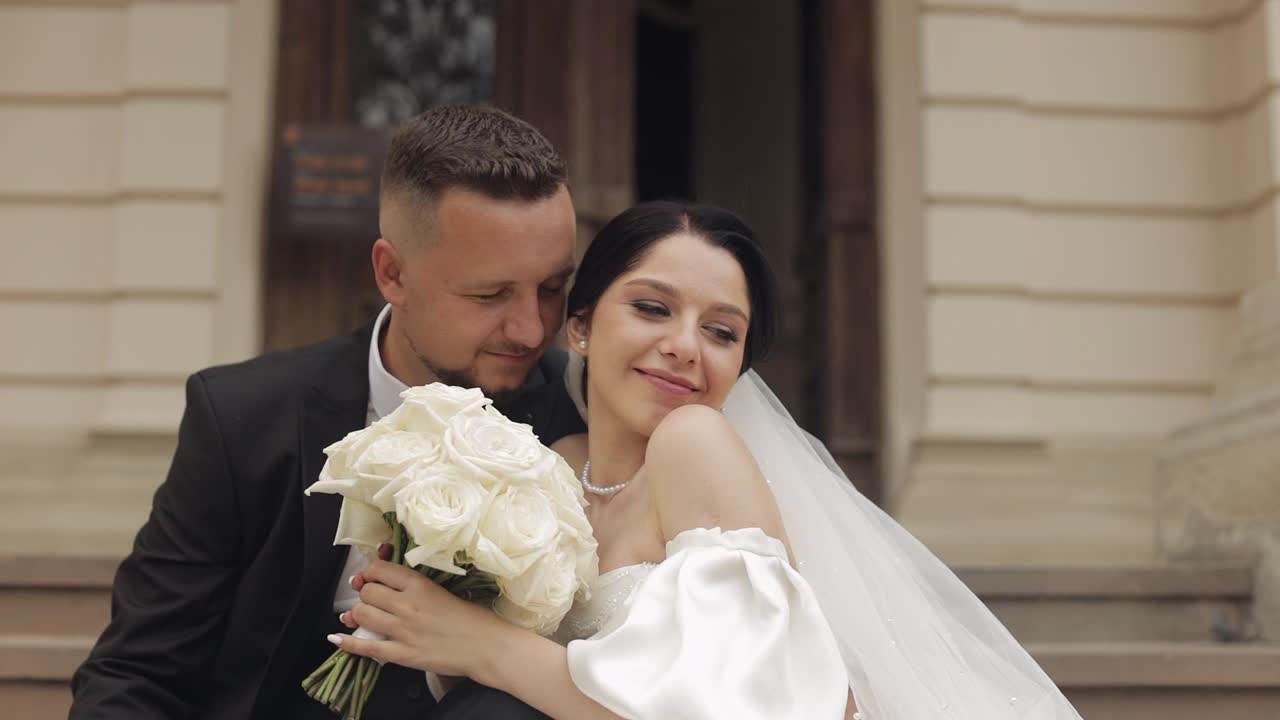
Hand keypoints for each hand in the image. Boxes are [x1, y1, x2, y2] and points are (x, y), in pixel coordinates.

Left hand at [331, 559, 510, 677]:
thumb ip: (417, 583)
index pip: (379, 570)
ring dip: (359, 613)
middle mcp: (407, 605)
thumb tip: (388, 579)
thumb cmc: (472, 616)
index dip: (370, 572)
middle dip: (365, 593)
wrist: (486, 645)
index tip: (372, 576)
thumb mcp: (445, 588)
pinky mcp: (402, 654)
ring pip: (362, 614)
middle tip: (373, 598)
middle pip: (367, 592)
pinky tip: (338, 636)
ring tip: (365, 615)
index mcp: (420, 585)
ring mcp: (403, 630)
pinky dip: (348, 642)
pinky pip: (366, 647)